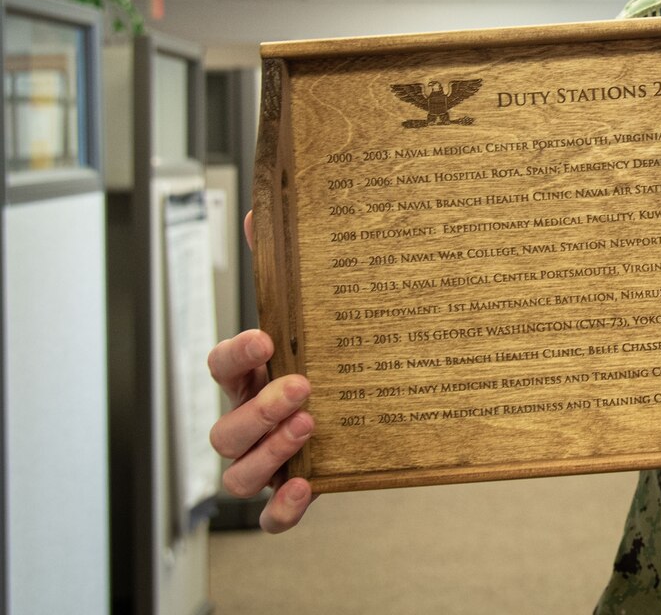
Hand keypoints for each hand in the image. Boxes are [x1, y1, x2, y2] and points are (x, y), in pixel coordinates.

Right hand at [206, 212, 316, 531]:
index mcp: (253, 376)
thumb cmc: (329, 357)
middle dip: (257, 409)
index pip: (221, 365)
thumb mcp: (314, 314)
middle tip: (302, 387)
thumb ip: (285, 266)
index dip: (235, 354)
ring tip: (309, 425)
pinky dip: (279, 508)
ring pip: (234, 473)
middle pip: (223, 428)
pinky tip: (305, 486)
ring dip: (266, 452)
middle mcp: (251, 420)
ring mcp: (266, 459)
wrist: (371, 408)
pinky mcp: (289, 493)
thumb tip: (260, 212)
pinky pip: (269, 517)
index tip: (266, 337)